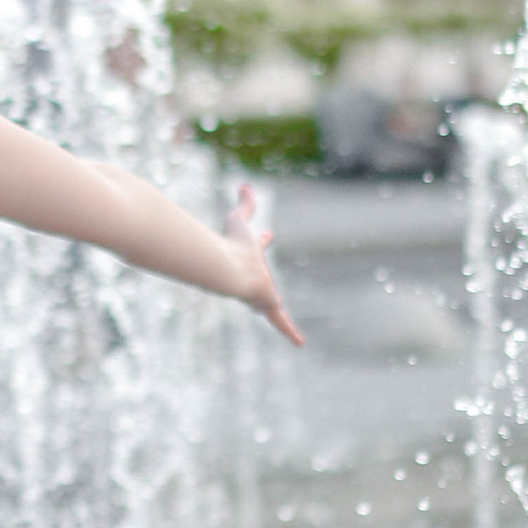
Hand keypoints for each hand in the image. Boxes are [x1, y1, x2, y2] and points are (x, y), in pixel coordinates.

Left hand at [222, 181, 303, 345]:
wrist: (228, 270)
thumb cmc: (232, 245)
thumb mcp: (238, 220)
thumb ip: (244, 203)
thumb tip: (244, 184)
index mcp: (248, 258)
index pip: (256, 247)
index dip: (261, 241)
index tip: (268, 235)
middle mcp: (253, 278)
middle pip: (262, 278)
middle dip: (265, 277)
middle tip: (269, 282)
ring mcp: (260, 294)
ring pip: (269, 303)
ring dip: (274, 312)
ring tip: (281, 319)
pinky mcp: (268, 307)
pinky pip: (281, 322)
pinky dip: (290, 332)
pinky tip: (299, 343)